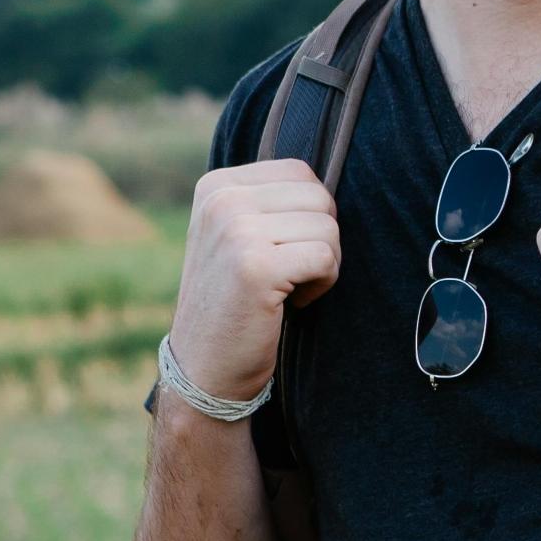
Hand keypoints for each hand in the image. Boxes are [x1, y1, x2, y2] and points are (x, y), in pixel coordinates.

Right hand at [167, 160, 340, 403]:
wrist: (204, 367)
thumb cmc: (234, 300)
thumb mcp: (236, 235)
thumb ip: (271, 200)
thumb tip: (335, 173)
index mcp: (216, 187)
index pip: (300, 173)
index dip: (309, 214)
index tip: (279, 249)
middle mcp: (221, 202)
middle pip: (319, 197)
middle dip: (321, 239)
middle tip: (289, 272)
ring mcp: (235, 231)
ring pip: (328, 227)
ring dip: (323, 264)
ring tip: (287, 288)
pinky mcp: (255, 266)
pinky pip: (325, 257)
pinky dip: (322, 284)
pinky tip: (291, 302)